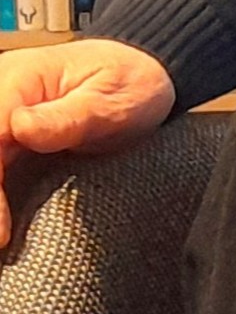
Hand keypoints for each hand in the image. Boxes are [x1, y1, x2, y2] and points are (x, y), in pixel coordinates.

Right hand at [0, 39, 175, 242]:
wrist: (144, 72)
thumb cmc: (131, 83)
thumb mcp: (115, 99)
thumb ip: (71, 116)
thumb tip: (20, 127)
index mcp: (18, 80)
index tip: (1, 232)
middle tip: (5, 241)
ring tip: (6, 240)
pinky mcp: (2, 138)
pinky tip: (6, 228)